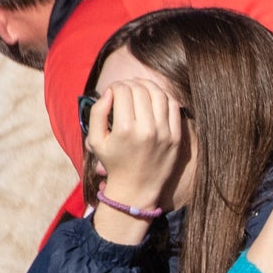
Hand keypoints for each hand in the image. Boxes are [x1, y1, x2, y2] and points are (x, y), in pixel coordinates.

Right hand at [87, 77, 186, 221]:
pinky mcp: (176, 137)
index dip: (116, 86)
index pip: (122, 91)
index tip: (113, 91)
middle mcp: (146, 129)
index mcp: (124, 129)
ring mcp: (165, 133)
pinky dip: (164, 97)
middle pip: (140, 90)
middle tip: (126, 87)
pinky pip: (173, 106)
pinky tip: (155, 97)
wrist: (137, 188)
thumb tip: (110, 92)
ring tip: (140, 87)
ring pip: (159, 94)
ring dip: (148, 86)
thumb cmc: (113, 162)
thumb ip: (97, 112)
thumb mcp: (95, 140)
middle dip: (130, 83)